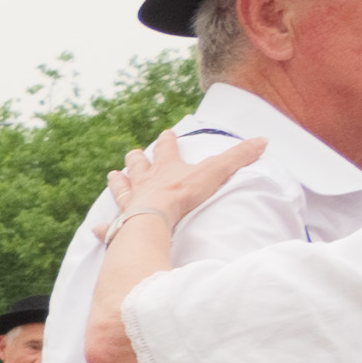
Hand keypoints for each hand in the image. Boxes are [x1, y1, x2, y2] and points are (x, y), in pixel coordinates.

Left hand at [107, 133, 264, 235]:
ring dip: (118, 183)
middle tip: (132, 153)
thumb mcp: (215, 172)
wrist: (152, 221)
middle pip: (138, 167)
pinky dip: (105, 229)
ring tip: (112, 176)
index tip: (166, 133)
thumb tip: (263, 140)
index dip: (168, 141)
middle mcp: (143, 184)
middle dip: (137, 160)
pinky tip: (97, 229)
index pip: (167, 150)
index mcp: (165, 170)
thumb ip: (238, 157)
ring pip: (121, 190)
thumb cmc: (182, 196)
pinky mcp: (121, 227)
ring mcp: (129, 205)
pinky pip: (110, 228)